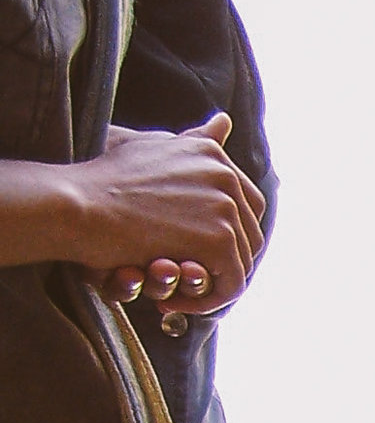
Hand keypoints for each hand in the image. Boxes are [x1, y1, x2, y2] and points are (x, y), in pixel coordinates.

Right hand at [66, 115, 262, 304]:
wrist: (76, 205)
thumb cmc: (99, 181)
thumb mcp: (151, 147)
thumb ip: (191, 141)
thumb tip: (224, 121)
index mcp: (212, 154)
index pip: (247, 204)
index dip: (229, 234)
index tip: (197, 252)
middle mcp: (225, 175)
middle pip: (250, 236)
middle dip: (224, 263)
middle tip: (187, 279)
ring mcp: (225, 207)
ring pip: (242, 263)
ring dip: (212, 285)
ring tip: (174, 293)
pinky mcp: (220, 240)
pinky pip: (231, 285)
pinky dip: (207, 301)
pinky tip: (171, 302)